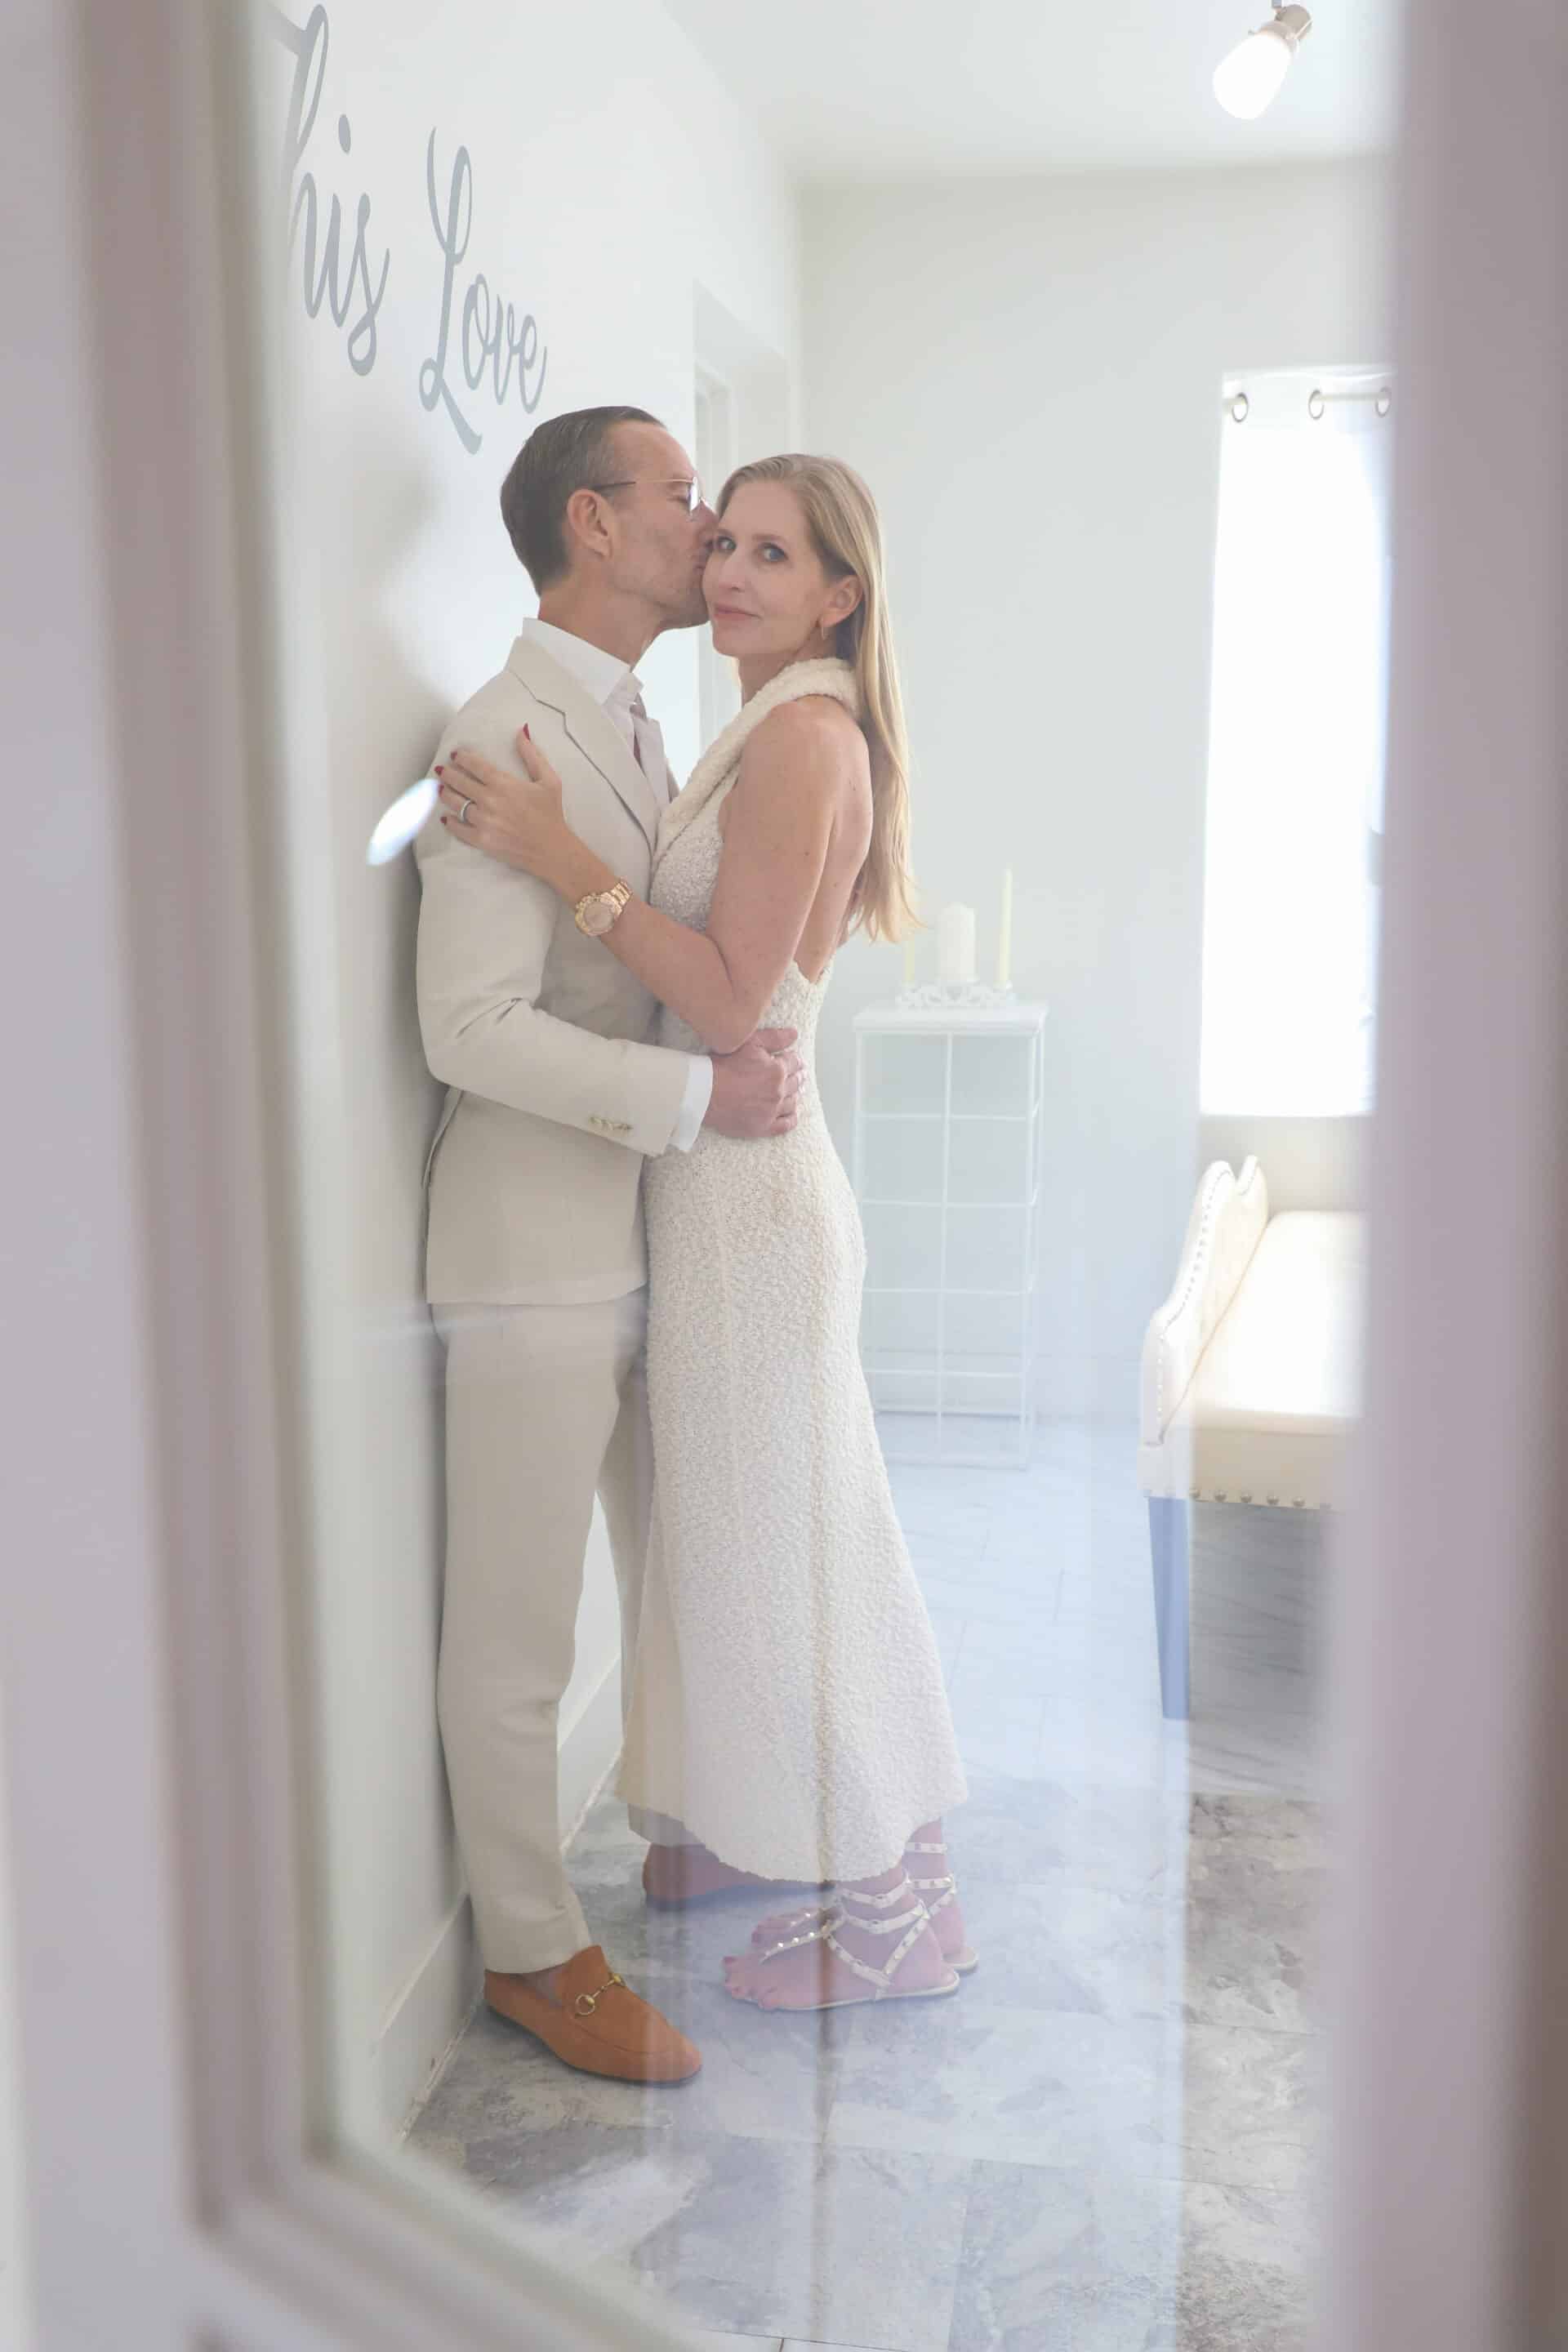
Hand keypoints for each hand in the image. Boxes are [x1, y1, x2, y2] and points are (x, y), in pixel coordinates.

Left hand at [436, 727, 573, 884]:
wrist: (552, 850)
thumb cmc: (551, 814)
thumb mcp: (549, 780)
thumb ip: (532, 755)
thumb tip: (521, 732)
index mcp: (503, 784)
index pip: (475, 765)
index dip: (462, 758)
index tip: (455, 755)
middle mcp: (490, 801)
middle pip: (460, 782)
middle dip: (448, 774)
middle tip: (442, 770)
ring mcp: (483, 821)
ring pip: (455, 803)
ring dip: (445, 794)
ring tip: (440, 788)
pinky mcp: (482, 840)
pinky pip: (458, 829)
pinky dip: (450, 822)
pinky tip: (446, 816)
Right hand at [705, 1028, 804, 1138]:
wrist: (705, 1093)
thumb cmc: (724, 1066)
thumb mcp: (749, 1044)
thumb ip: (774, 1038)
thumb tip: (794, 1034)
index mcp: (777, 1070)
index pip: (794, 1062)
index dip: (795, 1060)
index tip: (796, 1061)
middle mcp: (778, 1091)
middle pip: (796, 1083)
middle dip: (799, 1077)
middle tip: (801, 1076)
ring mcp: (772, 1111)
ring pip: (793, 1103)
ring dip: (797, 1096)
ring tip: (798, 1093)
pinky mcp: (763, 1126)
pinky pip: (785, 1125)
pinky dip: (791, 1119)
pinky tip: (792, 1115)